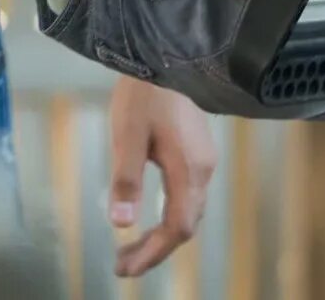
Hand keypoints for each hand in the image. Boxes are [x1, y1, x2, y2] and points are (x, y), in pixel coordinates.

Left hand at [106, 74, 216, 277]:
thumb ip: (125, 179)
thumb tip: (120, 222)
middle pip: (184, 227)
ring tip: (130, 249)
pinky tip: (148, 217)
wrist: (167, 55)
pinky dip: (168, 217)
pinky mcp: (198, 153)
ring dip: (160, 235)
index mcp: (189, 171)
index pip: (176, 228)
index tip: (125, 268)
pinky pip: (188, 198)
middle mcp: (203, 172)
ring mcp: (204, 162)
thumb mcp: (127, 135)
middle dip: (154, 250)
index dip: (153, 253)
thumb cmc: (143, 94)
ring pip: (188, 213)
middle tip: (122, 266)